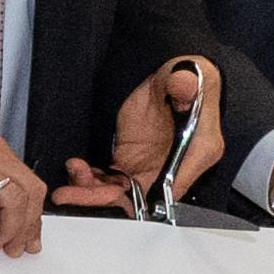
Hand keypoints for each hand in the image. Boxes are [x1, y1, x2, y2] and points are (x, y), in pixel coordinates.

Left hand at [51, 55, 221, 218]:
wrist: (171, 75)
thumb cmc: (187, 77)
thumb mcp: (184, 75)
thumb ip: (183, 84)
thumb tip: (182, 87)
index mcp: (199, 151)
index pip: (175, 187)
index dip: (147, 198)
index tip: (118, 195)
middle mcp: (176, 166)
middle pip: (143, 198)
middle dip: (107, 198)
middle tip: (76, 192)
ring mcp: (153, 166)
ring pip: (123, 193)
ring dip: (94, 191)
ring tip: (74, 173)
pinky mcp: (134, 161)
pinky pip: (112, 181)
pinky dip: (93, 181)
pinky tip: (79, 168)